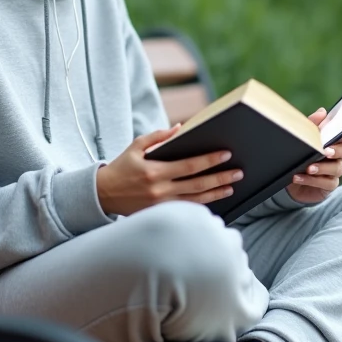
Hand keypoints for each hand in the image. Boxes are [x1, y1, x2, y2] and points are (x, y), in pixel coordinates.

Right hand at [95, 125, 243, 216]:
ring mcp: (160, 205)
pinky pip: (185, 209)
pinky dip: (201, 204)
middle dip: (220, 178)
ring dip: (215, 193)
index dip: (210, 160)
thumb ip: (159, 137)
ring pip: (195, 200)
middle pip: (197, 184)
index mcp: (154, 171)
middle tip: (238, 172)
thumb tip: (181, 128)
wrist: (102, 194)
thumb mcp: (136, 146)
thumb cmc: (121, 166)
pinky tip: (213, 199)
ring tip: (231, 187)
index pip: (189, 166)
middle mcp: (159, 190)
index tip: (226, 155)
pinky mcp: (159, 213)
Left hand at [287, 108, 341, 203]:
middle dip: (338, 150)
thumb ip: (311, 125)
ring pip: (337, 168)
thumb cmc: (298, 155)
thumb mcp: (301, 139)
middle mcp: (337, 156)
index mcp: (333, 141)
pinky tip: (299, 177)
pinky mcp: (328, 186)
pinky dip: (312, 180)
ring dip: (322, 167)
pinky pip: (326, 183)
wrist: (287, 180)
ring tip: (309, 167)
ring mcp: (334, 171)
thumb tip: (322, 111)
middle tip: (326, 151)